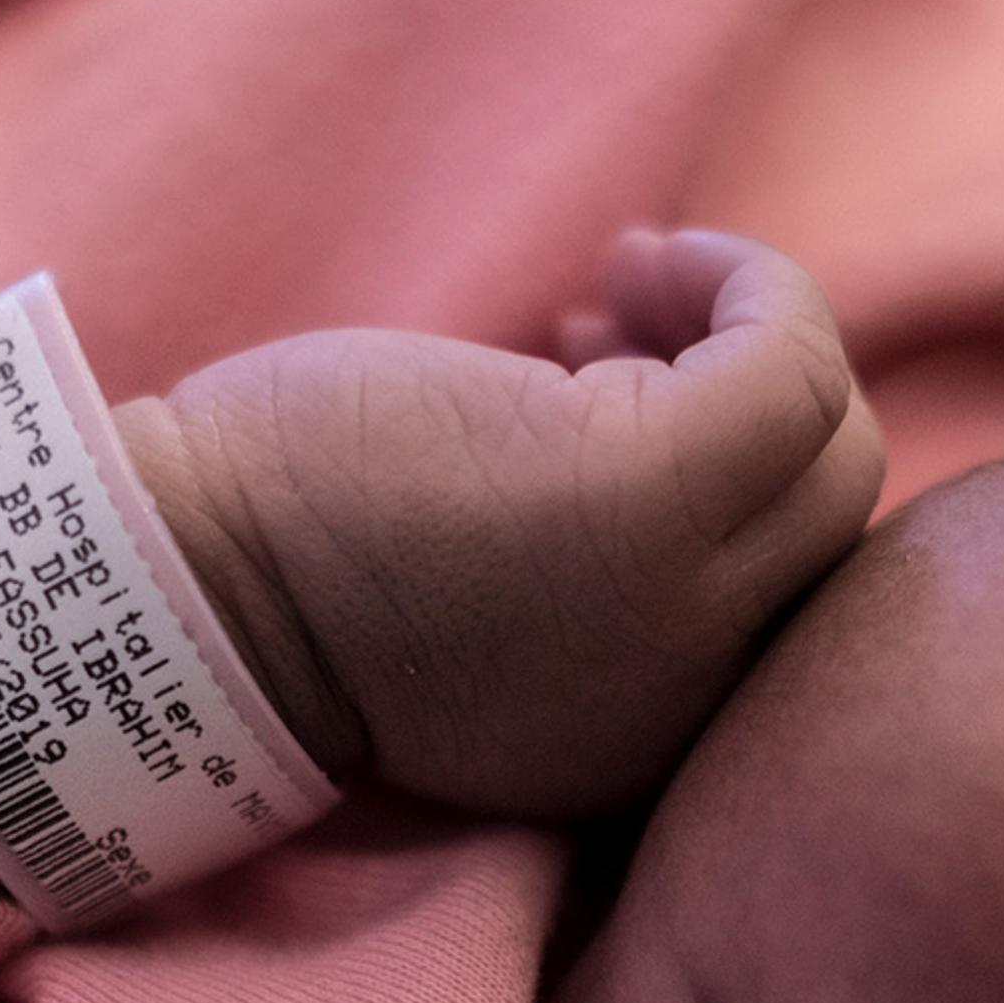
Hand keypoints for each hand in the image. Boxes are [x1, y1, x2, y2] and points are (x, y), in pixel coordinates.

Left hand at [124, 229, 879, 818]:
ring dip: (741, 334)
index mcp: (642, 743)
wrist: (172, 579)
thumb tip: (676, 404)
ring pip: (831, 445)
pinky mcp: (653, 494)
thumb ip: (598, 563)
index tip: (604, 390)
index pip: (779, 595)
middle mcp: (687, 701)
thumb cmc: (286, 564)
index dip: (722, 479)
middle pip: (826, 518)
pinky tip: (643, 259)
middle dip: (739, 398)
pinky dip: (746, 287)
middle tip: (606, 327)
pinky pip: (794, 366)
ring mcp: (684, 602)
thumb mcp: (481, 597)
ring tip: (610, 294)